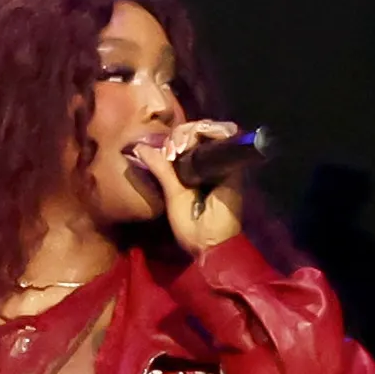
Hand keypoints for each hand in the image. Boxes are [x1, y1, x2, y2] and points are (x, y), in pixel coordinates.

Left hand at [134, 120, 249, 257]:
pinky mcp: (235, 165)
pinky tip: (196, 139)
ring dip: (196, 130)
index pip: (189, 139)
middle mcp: (212, 163)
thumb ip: (161, 170)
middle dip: (184, 132)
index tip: (166, 151)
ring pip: (212, 129)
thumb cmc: (191, 226)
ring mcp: (225, 163)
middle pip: (200, 130)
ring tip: (182, 146)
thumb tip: (139, 147)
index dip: (178, 136)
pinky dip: (213, 131)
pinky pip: (227, 138)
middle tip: (173, 149)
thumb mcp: (172, 194)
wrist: (211, 243)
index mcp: (197, 169)